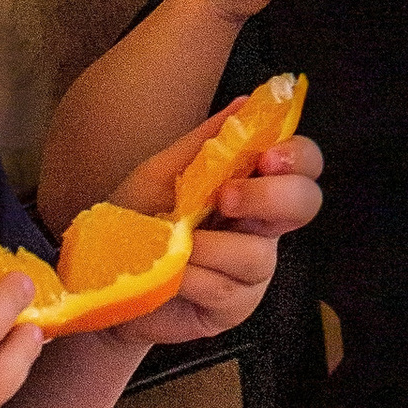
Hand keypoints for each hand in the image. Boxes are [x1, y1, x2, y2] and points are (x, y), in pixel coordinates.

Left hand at [107, 116, 324, 345]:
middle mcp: (262, 227)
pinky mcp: (235, 307)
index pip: (302, 165)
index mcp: (252, 187)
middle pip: (305, 204)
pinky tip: (171, 274)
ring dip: (211, 246)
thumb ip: (204, 142)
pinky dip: (194, 277)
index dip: (298, 156)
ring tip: (175, 244)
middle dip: (270, 196)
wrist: (103, 284)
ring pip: (259, 254)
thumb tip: (247, 100)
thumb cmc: (134, 224)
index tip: (266, 156)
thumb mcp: (162, 174)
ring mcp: (252, 271)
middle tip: (226, 198)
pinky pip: (227, 289)